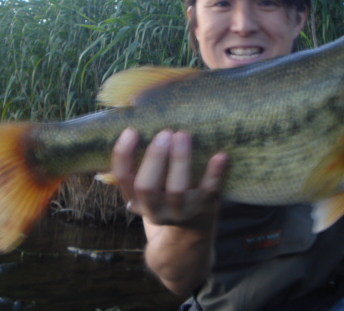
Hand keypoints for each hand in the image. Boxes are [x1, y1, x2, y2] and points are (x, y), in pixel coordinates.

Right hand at [111, 128, 227, 226]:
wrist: (189, 233)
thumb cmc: (166, 193)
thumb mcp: (148, 184)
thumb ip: (141, 160)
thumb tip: (137, 109)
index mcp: (135, 198)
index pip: (122, 177)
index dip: (122, 154)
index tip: (131, 130)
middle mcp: (153, 208)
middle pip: (146, 186)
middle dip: (154, 157)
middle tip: (165, 132)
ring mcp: (179, 212)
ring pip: (176, 190)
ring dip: (180, 161)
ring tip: (183, 134)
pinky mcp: (203, 209)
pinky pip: (209, 192)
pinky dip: (215, 173)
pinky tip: (221, 155)